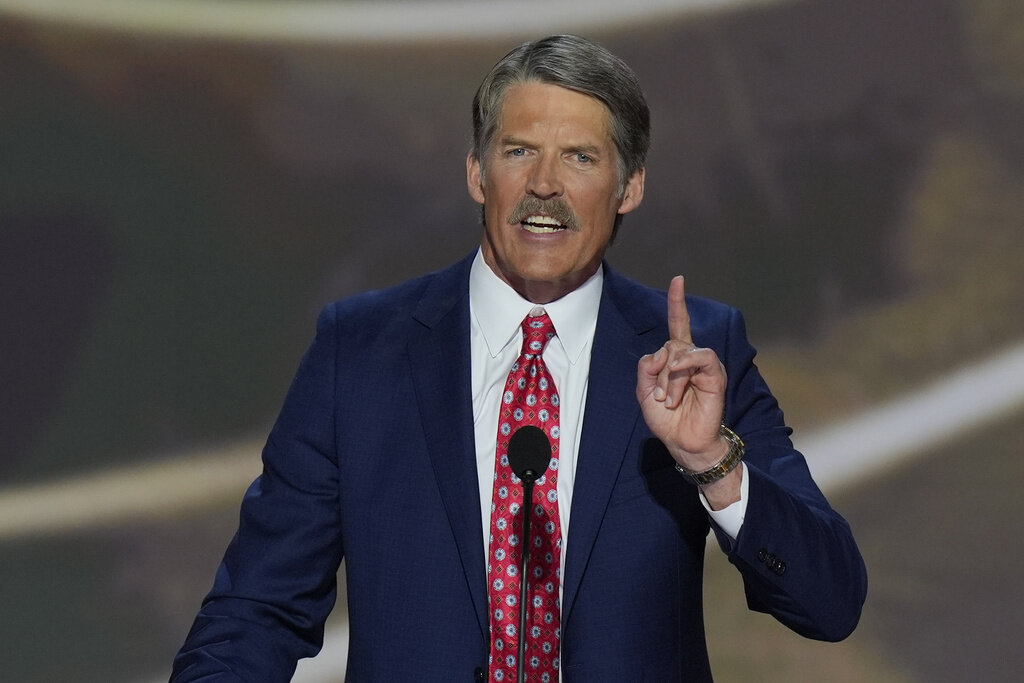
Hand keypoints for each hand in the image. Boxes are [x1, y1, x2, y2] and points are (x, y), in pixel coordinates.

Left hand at [636, 276, 728, 471]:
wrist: (682, 442)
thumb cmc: (666, 418)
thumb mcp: (644, 392)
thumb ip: (647, 367)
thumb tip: (663, 353)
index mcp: (675, 359)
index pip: (678, 324)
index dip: (678, 303)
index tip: (678, 280)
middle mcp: (691, 358)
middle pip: (670, 344)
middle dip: (658, 372)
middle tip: (661, 398)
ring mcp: (704, 365)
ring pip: (681, 351)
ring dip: (669, 378)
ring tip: (669, 400)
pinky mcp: (715, 375)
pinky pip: (701, 357)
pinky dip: (686, 364)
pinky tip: (679, 375)